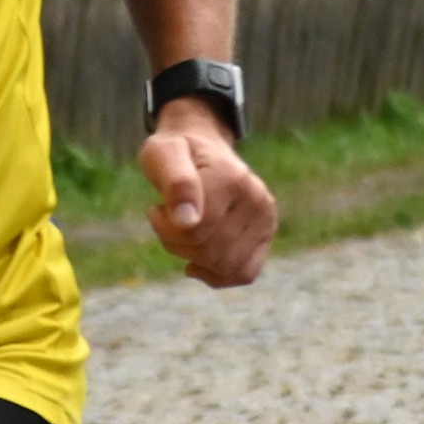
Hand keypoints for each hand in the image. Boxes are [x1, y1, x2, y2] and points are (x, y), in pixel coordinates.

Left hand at [138, 98, 276, 288]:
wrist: (202, 148)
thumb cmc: (176, 153)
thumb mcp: (162, 154)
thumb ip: (175, 183)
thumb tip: (187, 222)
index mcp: (230, 177)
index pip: (195, 230)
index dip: (165, 228)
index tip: (156, 209)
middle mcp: (256, 198)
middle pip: (209, 251)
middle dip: (177, 243)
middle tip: (167, 220)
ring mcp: (266, 218)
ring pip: (225, 266)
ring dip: (193, 258)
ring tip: (183, 233)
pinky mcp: (267, 234)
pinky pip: (244, 273)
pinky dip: (217, 274)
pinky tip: (197, 261)